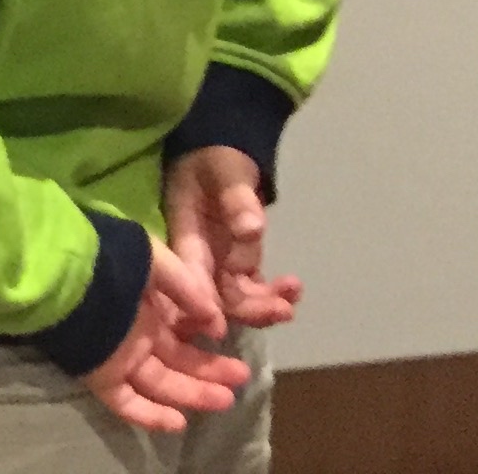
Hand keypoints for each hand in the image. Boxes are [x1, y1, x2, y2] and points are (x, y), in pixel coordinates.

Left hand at [81, 239, 250, 434]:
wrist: (63, 271)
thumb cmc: (110, 260)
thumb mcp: (154, 260)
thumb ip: (187, 288)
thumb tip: (216, 322)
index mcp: (146, 303)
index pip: (180, 329)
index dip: (206, 337)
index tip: (229, 340)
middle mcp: (135, 332)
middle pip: (177, 360)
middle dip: (210, 370)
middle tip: (242, 377)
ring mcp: (119, 355)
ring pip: (161, 383)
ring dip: (193, 394)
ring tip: (227, 399)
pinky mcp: (101, 375)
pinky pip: (127, 402)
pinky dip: (151, 416)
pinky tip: (179, 423)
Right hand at [166, 145, 303, 330]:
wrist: (221, 149)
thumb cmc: (217, 158)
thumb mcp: (225, 171)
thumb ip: (237, 199)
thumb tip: (251, 230)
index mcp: (184, 233)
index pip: (189, 274)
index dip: (202, 303)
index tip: (221, 328)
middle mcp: (197, 255)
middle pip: (213, 296)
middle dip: (246, 309)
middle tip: (282, 310)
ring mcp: (217, 260)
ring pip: (235, 298)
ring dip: (263, 305)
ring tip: (292, 296)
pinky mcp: (234, 261)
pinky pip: (250, 289)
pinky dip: (271, 295)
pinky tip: (293, 289)